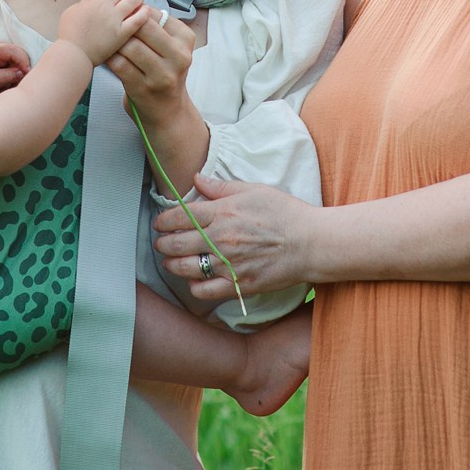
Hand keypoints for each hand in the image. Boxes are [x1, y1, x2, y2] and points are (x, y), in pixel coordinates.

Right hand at [58, 0, 150, 64]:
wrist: (74, 54)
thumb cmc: (68, 35)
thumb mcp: (70, 12)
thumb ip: (83, 4)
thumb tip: (90, 1)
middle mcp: (104, 5)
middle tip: (121, 2)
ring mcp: (115, 18)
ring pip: (133, 0)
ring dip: (135, 0)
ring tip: (136, 4)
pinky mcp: (123, 32)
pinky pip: (139, 19)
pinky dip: (144, 14)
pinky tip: (146, 12)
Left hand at [105, 10, 194, 120]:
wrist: (168, 112)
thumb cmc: (164, 72)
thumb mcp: (171, 48)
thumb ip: (156, 26)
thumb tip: (130, 3)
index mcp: (185, 40)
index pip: (156, 15)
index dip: (136, 13)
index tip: (125, 15)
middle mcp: (179, 57)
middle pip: (144, 29)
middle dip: (125, 25)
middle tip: (111, 25)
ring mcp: (162, 75)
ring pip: (131, 46)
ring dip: (116, 42)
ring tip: (107, 40)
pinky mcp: (144, 89)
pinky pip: (120, 65)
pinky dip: (110, 58)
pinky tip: (107, 56)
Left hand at [152, 175, 315, 298]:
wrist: (310, 243)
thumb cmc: (285, 213)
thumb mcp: (253, 191)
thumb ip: (221, 187)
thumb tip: (197, 178)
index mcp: (223, 213)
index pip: (180, 217)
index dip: (164, 221)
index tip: (159, 223)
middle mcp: (221, 239)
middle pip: (177, 243)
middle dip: (162, 243)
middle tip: (159, 243)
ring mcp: (228, 264)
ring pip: (185, 268)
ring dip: (171, 265)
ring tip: (169, 262)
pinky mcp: (238, 285)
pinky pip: (204, 291)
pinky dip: (193, 287)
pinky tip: (193, 281)